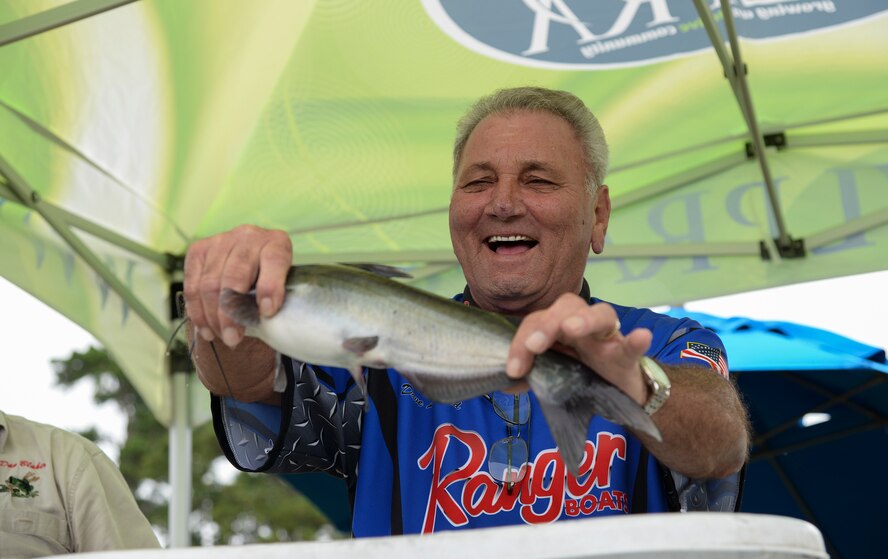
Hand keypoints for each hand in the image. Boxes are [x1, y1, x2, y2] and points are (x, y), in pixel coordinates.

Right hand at [183, 225, 291, 347]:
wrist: (251, 263)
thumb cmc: (270, 281)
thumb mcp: (283, 285)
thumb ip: (277, 298)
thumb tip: (265, 320)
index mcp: (277, 243)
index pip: (274, 261)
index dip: (270, 287)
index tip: (267, 312)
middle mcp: (249, 236)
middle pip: (234, 276)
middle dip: (232, 313)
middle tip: (233, 339)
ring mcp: (221, 240)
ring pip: (210, 283)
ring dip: (213, 316)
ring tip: (221, 337)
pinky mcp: (198, 250)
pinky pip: (192, 284)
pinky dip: (197, 311)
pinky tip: (206, 329)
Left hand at [506, 293, 651, 404]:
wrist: (619, 394)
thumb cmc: (582, 375)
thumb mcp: (554, 374)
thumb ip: (532, 374)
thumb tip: (505, 382)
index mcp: (560, 326)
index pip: (537, 321)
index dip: (520, 342)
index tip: (513, 369)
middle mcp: (584, 324)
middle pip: (566, 307)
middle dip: (547, 324)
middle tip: (534, 346)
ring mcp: (608, 338)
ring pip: (601, 314)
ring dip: (585, 319)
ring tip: (572, 328)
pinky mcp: (629, 357)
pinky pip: (632, 345)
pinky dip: (637, 340)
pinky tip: (641, 337)